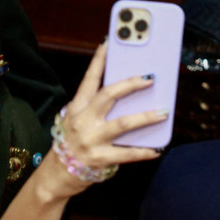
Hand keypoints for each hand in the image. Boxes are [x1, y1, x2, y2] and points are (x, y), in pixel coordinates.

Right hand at [46, 40, 163, 195]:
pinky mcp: (99, 159)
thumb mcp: (78, 118)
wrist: (55, 176)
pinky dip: (144, 151)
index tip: (109, 43)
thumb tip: (129, 88)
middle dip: (130, 84)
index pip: (89, 79)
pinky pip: (127, 153)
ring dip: (145, 117)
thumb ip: (96, 106)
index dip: (99, 60)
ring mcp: (91, 139)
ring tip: (164, 112)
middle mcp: (83, 120)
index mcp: (78, 107)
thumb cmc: (73, 141)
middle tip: (150, 77)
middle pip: (108, 95)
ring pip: (122, 123)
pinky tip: (157, 149)